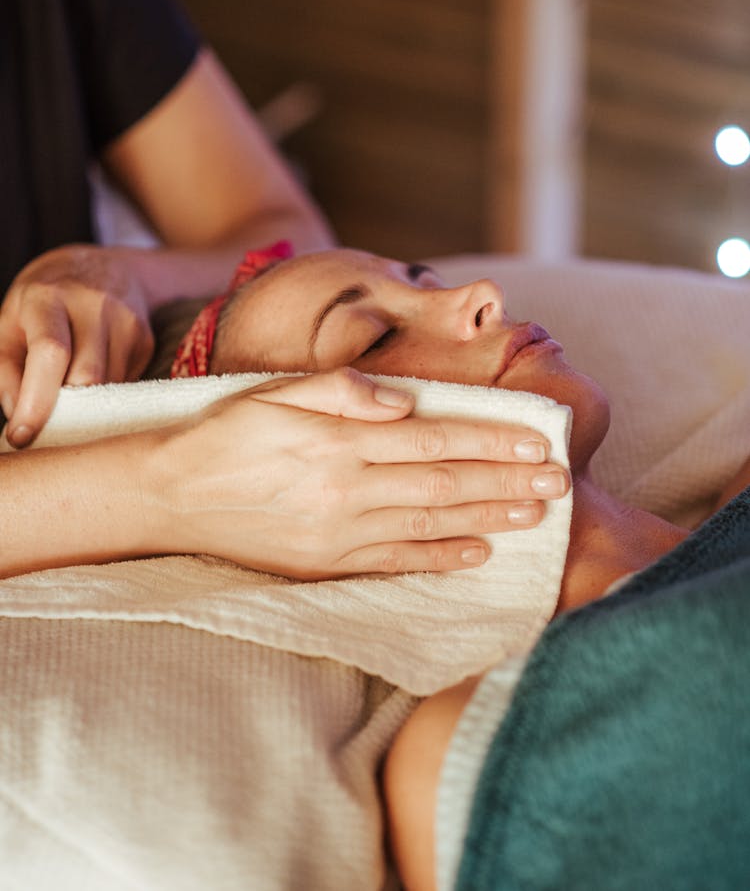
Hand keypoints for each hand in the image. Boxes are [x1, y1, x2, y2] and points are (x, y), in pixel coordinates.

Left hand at [0, 244, 153, 446]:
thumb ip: (6, 369)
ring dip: (84, 403)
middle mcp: (94, 305)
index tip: (22, 437)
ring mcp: (126, 321)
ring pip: (107, 389)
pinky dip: (103, 392)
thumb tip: (18, 415)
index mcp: (48, 297)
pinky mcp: (145, 340)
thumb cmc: (44, 301)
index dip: (37, 401)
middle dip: (63, 409)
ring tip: (67, 388)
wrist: (102, 268)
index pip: (50, 352)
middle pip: (86, 378)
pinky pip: (123, 385)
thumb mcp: (9, 323)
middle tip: (44, 419)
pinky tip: (92, 371)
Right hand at [152, 368, 569, 578]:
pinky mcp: (326, 564)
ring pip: (429, 525)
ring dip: (489, 519)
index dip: (491, 441)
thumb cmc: (228, 434)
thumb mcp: (275, 392)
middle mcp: (346, 490)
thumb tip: (401, 401)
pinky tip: (478, 554)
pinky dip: (440, 559)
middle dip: (508, 482)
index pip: (433, 440)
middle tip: (560, 482)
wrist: (171, 496)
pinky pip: (395, 563)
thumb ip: (340, 392)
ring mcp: (338, 533)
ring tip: (537, 515)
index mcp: (338, 442)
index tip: (538, 441)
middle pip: (444, 484)